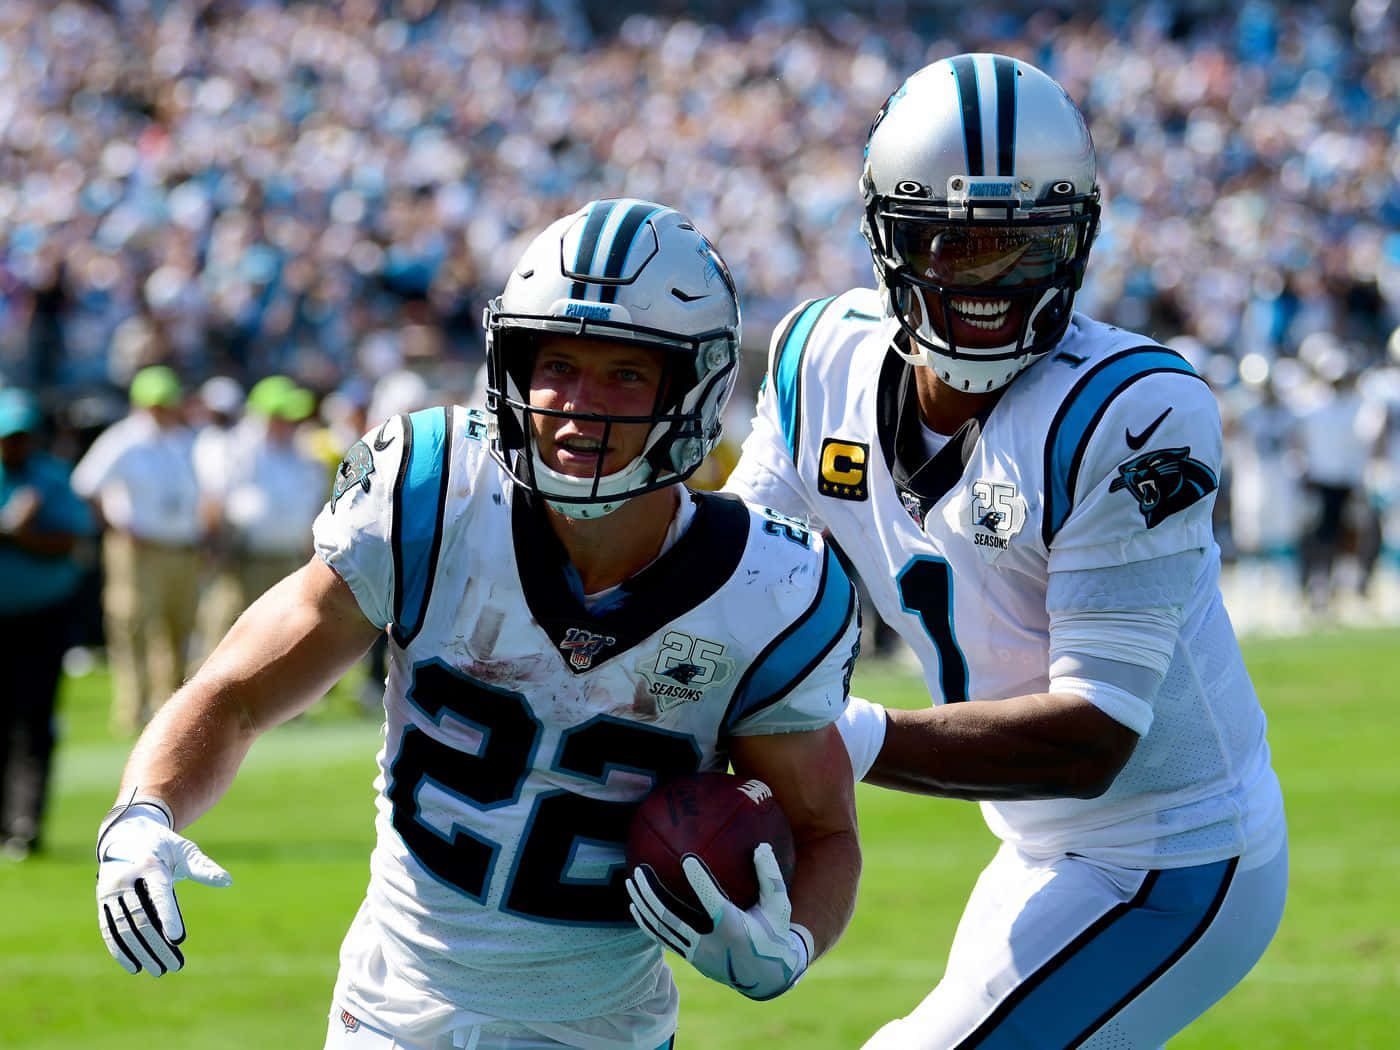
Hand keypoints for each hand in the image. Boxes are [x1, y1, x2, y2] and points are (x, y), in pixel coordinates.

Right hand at [96, 802, 231, 975]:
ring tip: (159, 970)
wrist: (125, 834)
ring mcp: (110, 891)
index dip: (168, 916)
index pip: (159, 894)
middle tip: (175, 966)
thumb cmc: (163, 845)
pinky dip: (120, 950)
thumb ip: (203, 867)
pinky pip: (109, 930)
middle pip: (141, 918)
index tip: (178, 939)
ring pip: (124, 928)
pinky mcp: (102, 902)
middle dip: (157, 945)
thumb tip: (228, 881)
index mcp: (149, 864)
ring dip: (140, 952)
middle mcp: (125, 879)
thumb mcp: (184, 850)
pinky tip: (135, 966)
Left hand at [626, 842, 811, 1000]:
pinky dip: (647, 923)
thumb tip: (760, 845)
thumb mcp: (779, 906)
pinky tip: (635, 907)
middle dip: (651, 895)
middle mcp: (711, 943)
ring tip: (630, 882)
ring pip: (662, 929)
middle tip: (639, 870)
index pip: (713, 902)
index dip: (700, 880)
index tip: (687, 858)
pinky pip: (663, 939)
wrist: (767, 975)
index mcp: (734, 928)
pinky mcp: (691, 958)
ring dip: (643, 905)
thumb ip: (769, 876)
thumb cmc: (774, 932)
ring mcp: (697, 953)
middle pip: (672, 919)